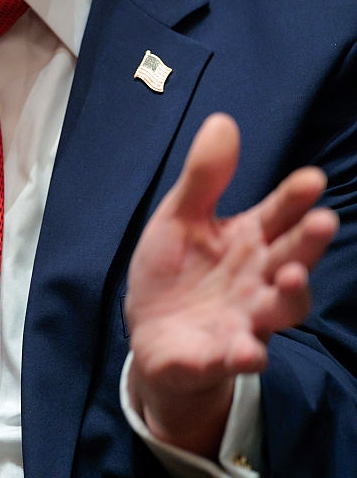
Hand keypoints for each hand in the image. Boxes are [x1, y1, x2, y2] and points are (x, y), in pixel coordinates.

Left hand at [125, 113, 337, 457]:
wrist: (151, 333)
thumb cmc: (175, 269)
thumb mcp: (180, 217)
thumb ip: (204, 177)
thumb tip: (223, 120)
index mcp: (248, 240)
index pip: (278, 215)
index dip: (295, 198)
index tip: (313, 178)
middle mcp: (257, 280)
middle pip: (291, 259)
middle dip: (308, 242)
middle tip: (325, 221)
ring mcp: (244, 320)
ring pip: (278, 311)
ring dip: (289, 297)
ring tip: (292, 279)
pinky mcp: (218, 356)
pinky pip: (235, 357)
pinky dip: (242, 355)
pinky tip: (247, 350)